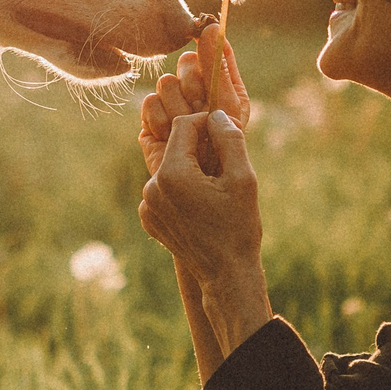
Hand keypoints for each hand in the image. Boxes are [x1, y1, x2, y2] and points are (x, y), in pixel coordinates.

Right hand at [139, 23, 250, 177]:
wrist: (202, 194)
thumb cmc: (226, 155)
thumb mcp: (229, 107)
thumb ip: (219, 68)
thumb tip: (212, 26)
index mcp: (222, 85)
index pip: (211, 49)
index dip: (208, 55)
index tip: (209, 60)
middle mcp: (196, 92)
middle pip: (184, 64)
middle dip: (194, 89)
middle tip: (201, 111)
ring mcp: (172, 107)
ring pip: (165, 84)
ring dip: (178, 109)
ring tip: (188, 132)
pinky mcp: (153, 123)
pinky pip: (150, 105)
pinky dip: (161, 122)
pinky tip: (170, 138)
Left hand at [140, 109, 267, 308]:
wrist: (226, 274)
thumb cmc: (239, 226)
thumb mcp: (243, 178)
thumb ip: (229, 138)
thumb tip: (216, 114)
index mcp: (172, 174)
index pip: (184, 125)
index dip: (207, 122)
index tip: (226, 132)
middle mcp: (152, 187)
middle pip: (176, 147)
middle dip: (199, 147)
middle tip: (225, 159)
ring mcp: (147, 205)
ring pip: (170, 168)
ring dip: (191, 168)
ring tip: (216, 187)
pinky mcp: (149, 219)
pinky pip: (165, 190)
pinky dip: (182, 190)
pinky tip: (202, 205)